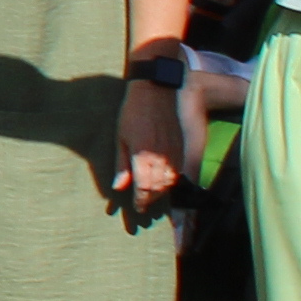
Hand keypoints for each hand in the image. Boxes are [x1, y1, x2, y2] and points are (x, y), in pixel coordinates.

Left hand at [112, 79, 185, 212]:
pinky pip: (179, 171)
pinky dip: (171, 182)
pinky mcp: (181, 147)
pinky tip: (164, 183)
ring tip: (151, 196)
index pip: (144, 188)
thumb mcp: (121, 138)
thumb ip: (121, 165)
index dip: (141, 201)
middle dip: (150, 200)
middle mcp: (161, 158)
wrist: (156, 92)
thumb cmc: (132, 113)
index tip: (136, 208)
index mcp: (143, 156)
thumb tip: (119, 187)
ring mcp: (174, 153)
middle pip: (159, 188)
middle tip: (142, 205)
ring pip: (171, 182)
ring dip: (161, 193)